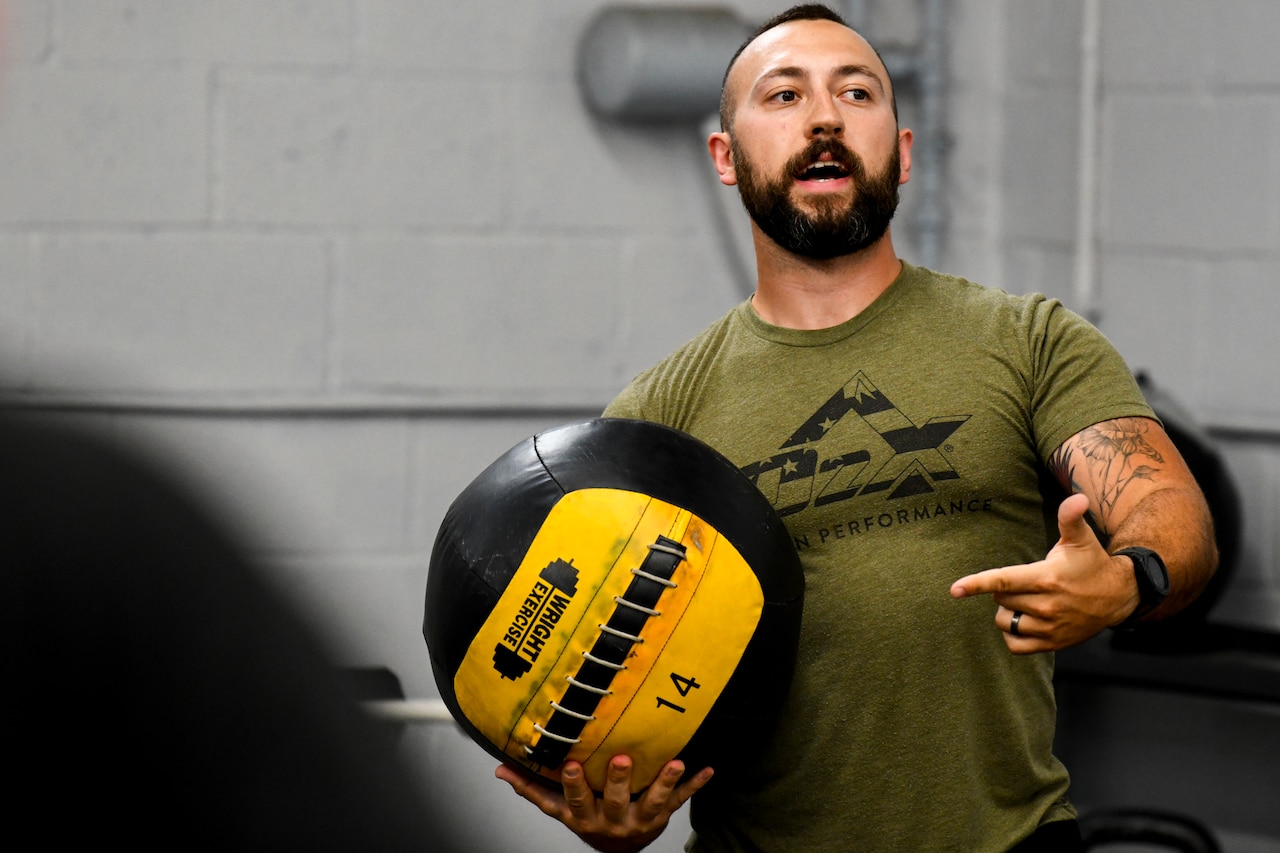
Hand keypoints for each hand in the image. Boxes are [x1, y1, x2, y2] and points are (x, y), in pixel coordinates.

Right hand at [495, 755, 713, 852]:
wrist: (619, 850)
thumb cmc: (587, 818)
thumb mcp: (558, 808)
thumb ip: (532, 788)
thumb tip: (500, 768)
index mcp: (584, 817)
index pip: (574, 802)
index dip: (573, 785)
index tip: (571, 764)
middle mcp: (612, 821)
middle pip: (613, 801)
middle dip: (617, 781)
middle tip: (620, 759)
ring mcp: (640, 819)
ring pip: (653, 802)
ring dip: (665, 782)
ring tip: (675, 762)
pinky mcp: (662, 815)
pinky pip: (680, 801)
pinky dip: (694, 786)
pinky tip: (707, 769)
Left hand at [949, 494, 1139, 652]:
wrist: (1119, 596)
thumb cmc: (1091, 563)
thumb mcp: (1080, 539)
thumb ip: (1070, 518)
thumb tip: (1078, 497)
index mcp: (1046, 578)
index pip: (1004, 580)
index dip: (977, 584)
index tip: (954, 590)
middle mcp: (1046, 605)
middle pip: (1000, 599)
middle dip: (1004, 590)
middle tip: (1026, 583)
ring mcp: (1050, 627)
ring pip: (1005, 622)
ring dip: (1007, 612)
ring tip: (1026, 601)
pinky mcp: (1053, 644)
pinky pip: (1016, 645)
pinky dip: (1012, 635)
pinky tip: (1024, 621)